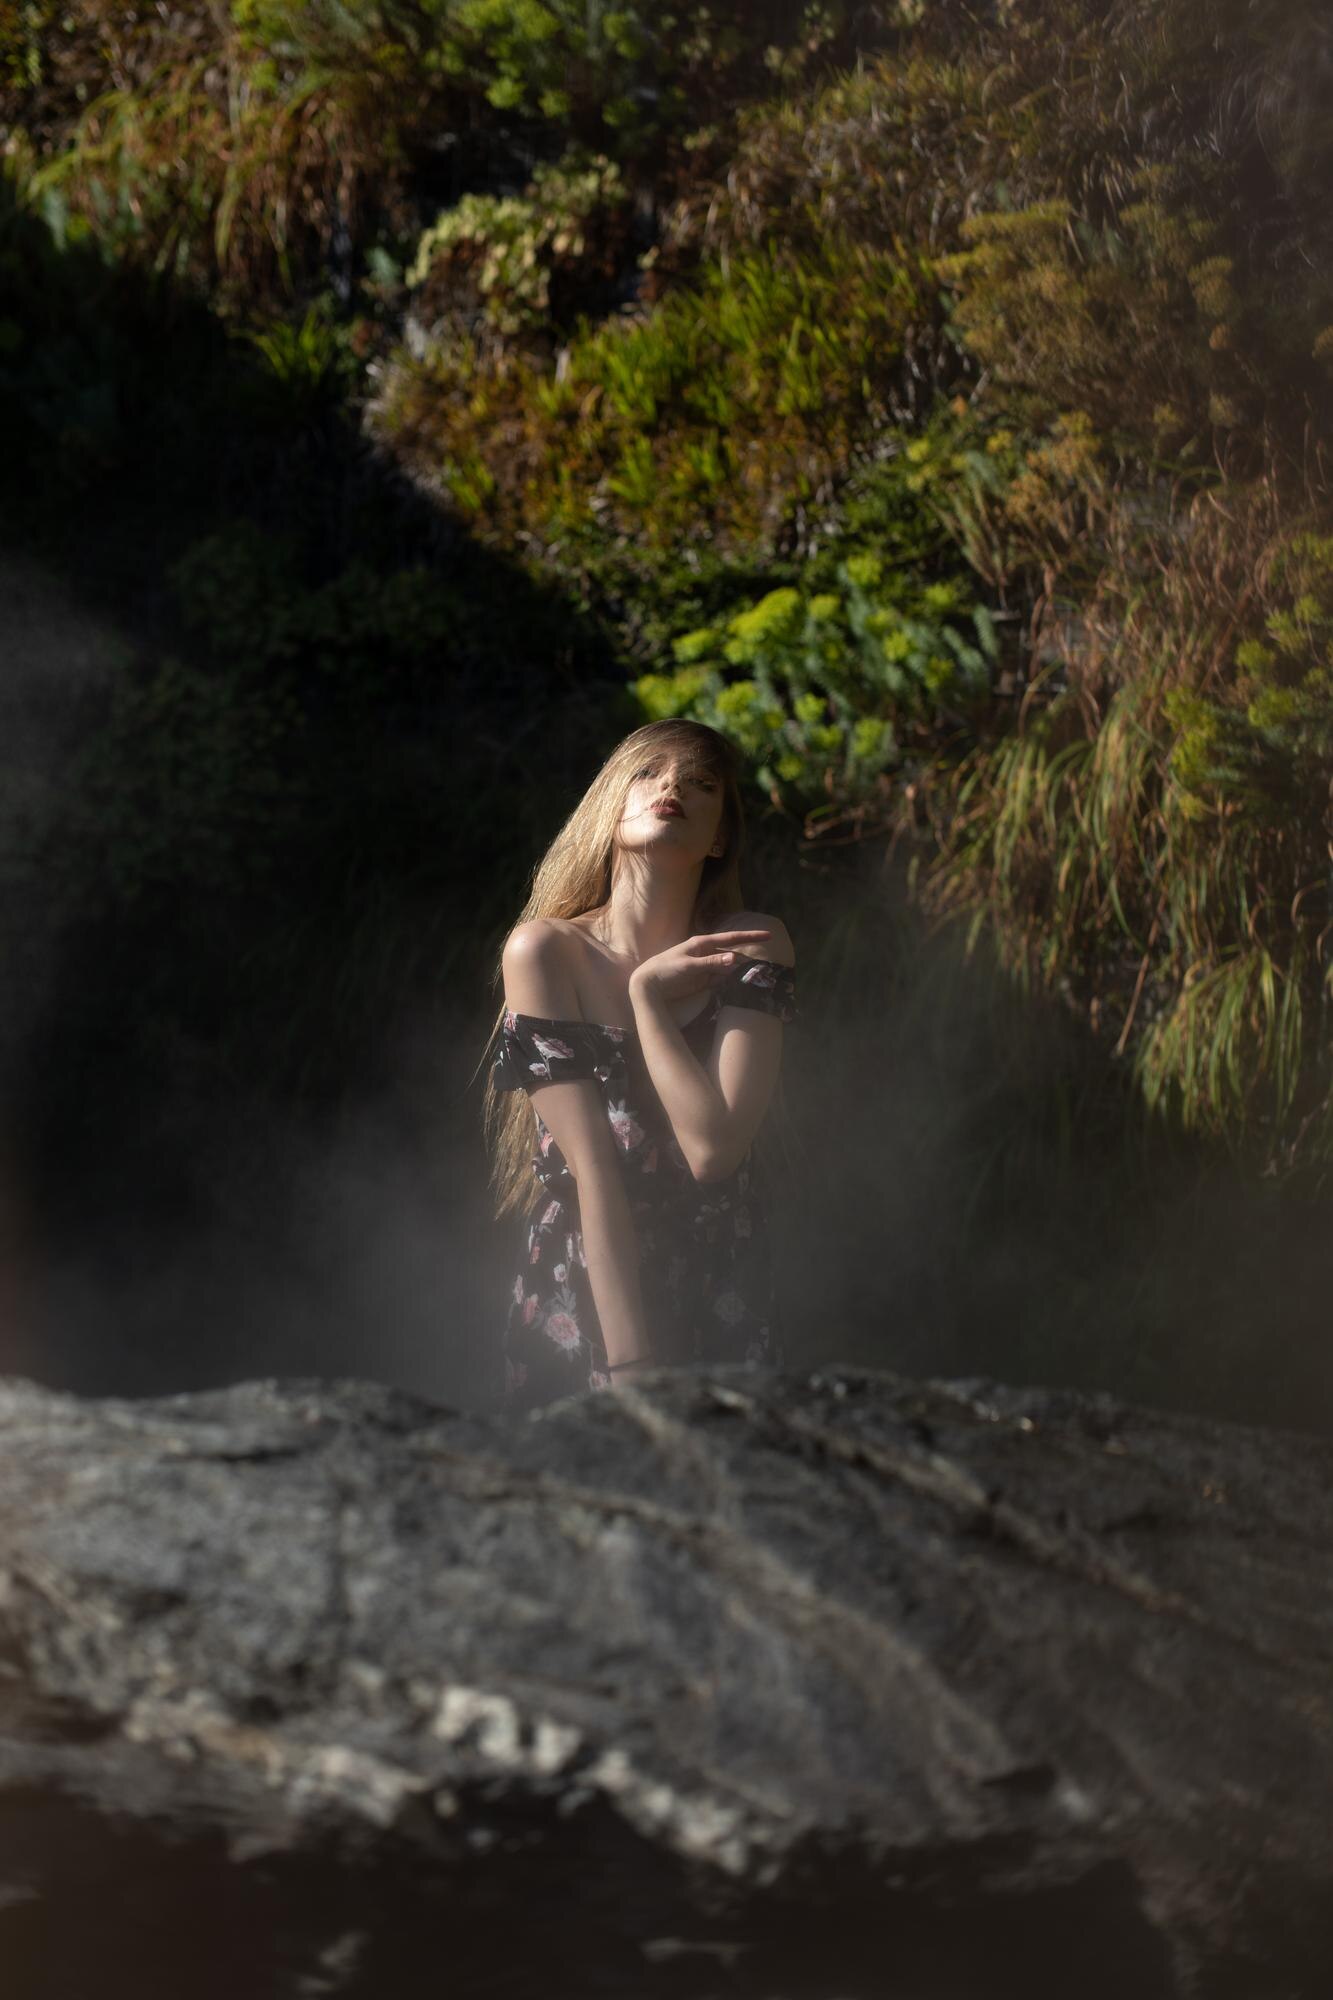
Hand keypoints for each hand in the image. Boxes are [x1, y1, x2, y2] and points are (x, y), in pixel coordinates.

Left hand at [629, 929, 770, 1007]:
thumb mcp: (688, 966)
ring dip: (740, 971)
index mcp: (703, 943)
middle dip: (748, 957)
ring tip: (756, 976)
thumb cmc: (665, 969)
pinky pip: (722, 980)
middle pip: (733, 954)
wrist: (649, 985)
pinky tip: (740, 984)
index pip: (731, 938)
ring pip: (729, 968)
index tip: (769, 935)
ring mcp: (706, 967)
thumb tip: (734, 958)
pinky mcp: (704, 980)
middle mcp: (707, 953)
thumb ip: (711, 963)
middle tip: (765, 964)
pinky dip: (731, 982)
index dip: (750, 936)